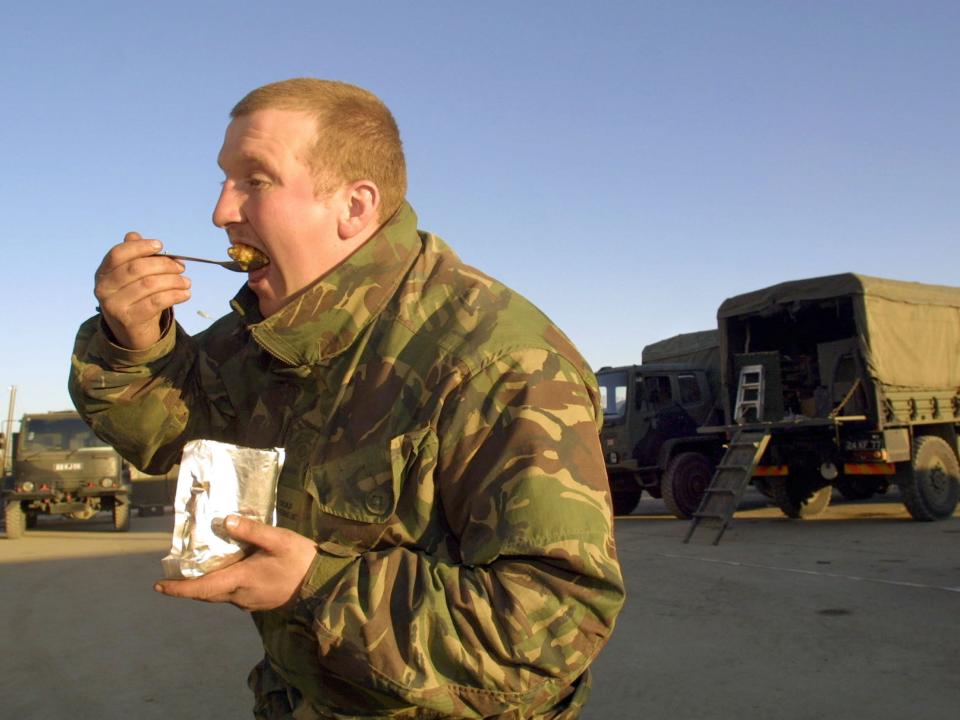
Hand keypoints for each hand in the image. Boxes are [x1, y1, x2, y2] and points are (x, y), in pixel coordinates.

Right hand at [95, 231, 190, 348]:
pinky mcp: (129, 320)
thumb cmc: (135, 298)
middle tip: (181, 267)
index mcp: (103, 273)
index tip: (160, 245)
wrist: (131, 332)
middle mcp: (104, 288)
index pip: (118, 254)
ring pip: (149, 285)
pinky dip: (175, 295)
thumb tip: (140, 238)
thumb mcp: (131, 277)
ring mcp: (114, 305)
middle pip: (137, 268)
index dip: (140, 247)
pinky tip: (185, 294)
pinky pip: (156, 302)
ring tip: (186, 282)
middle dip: (164, 265)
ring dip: (173, 281)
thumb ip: (135, 257)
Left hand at [154, 515, 317, 611]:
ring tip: (199, 569)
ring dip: (206, 586)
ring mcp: (249, 602)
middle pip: (206, 593)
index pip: (201, 588)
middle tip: (174, 575)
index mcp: (241, 580)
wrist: (322, 585)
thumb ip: (252, 530)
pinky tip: (228, 571)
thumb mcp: (278, 539)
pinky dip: (222, 585)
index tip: (159, 586)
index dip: (178, 588)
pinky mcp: (258, 602)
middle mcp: (240, 596)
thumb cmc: (301, 560)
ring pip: (219, 595)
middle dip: (188, 586)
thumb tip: (226, 520)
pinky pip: (232, 596)